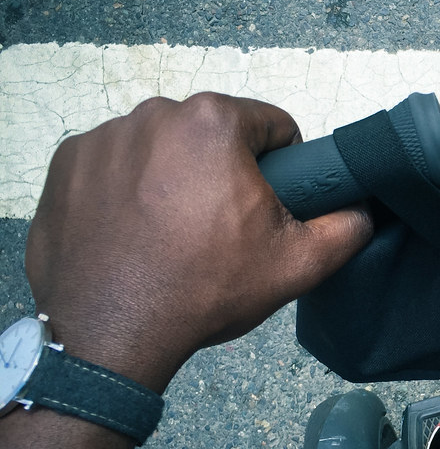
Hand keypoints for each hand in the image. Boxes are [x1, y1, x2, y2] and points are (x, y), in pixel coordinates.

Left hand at [24, 92, 371, 393]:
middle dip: (224, 172)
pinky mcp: (66, 164)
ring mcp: (102, 137)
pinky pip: (114, 164)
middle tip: (220, 229)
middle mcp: (154, 113)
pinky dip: (126, 189)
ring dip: (175, 178)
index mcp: (215, 123)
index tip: (266, 209)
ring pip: (163, 147)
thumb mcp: (299, 265)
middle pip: (213, 135)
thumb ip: (347, 226)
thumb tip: (364, 208)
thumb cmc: (205, 290)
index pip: (272, 127)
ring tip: (173, 233)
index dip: (282, 168)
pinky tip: (133, 231)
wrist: (111, 335)